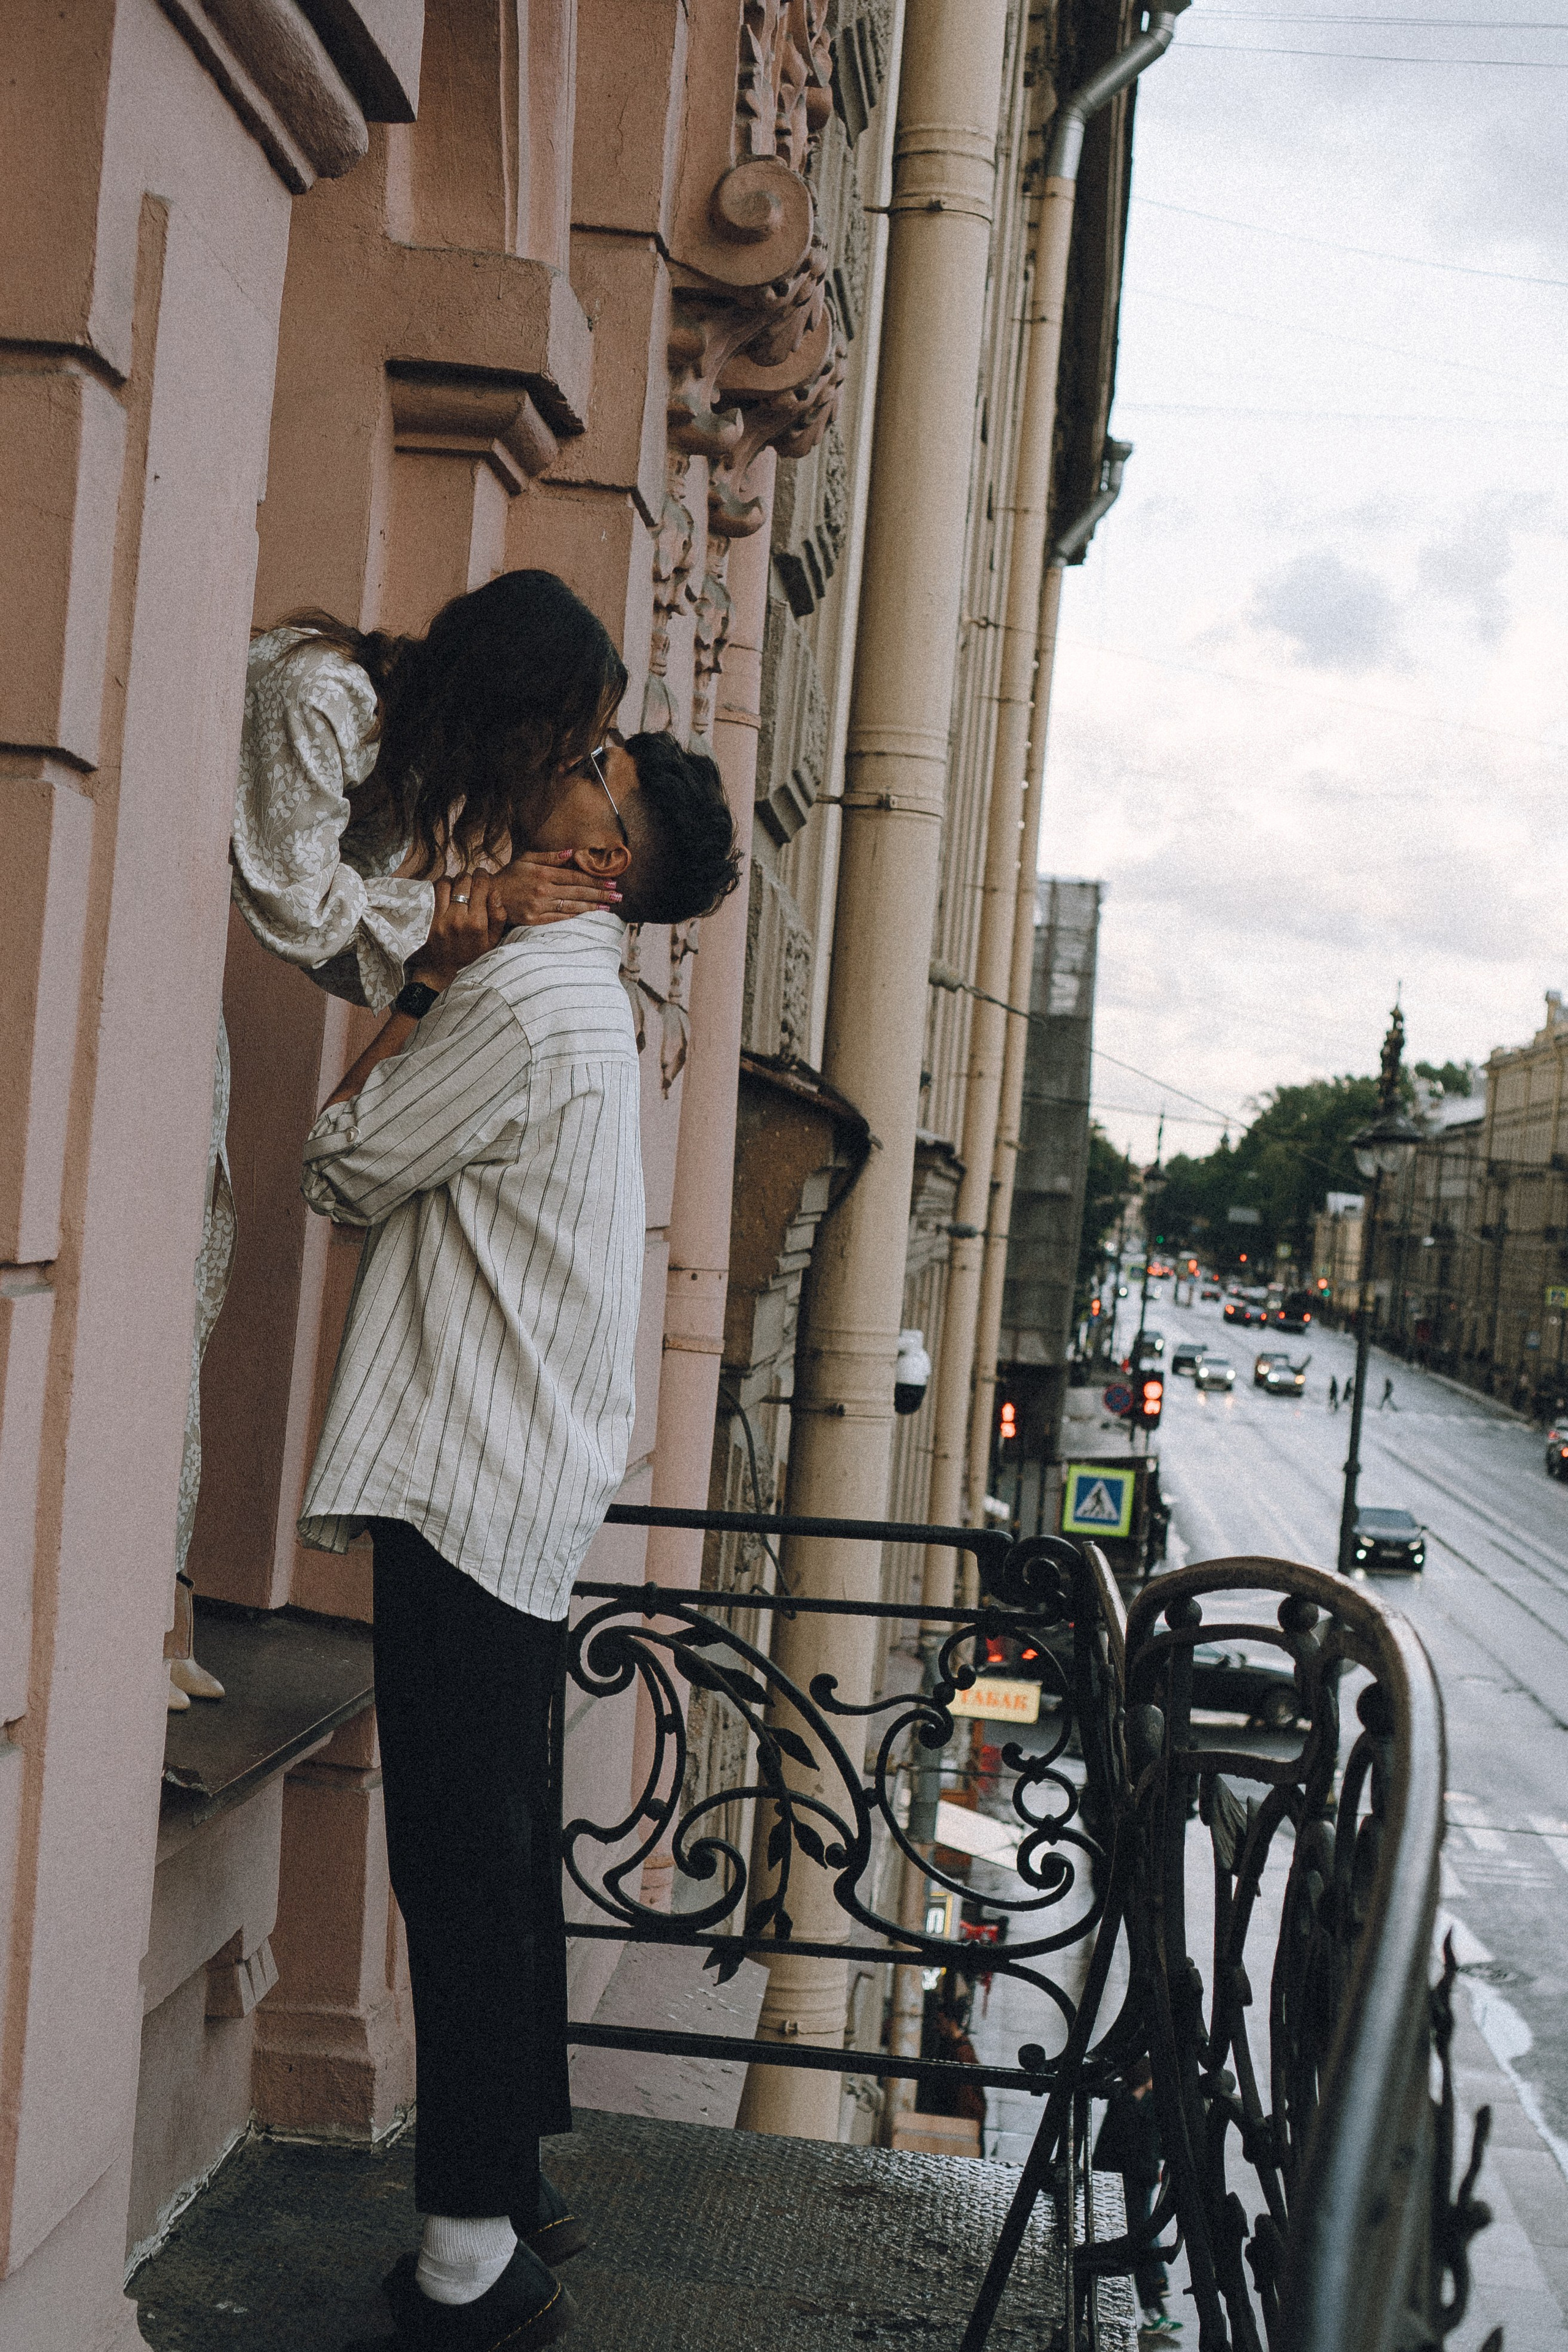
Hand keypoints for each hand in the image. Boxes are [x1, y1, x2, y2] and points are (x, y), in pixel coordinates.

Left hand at [409, 874, 507, 990]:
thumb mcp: (493, 941)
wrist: (443, 970)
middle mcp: (458, 918)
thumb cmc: (472, 955)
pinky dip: (440, 887)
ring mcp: (441, 918)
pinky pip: (433, 892)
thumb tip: (495, 892)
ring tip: (457, 886)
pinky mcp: (429, 918)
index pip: (480, 885)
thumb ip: (498, 917)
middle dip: (468, 876)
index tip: (482, 875)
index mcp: (477, 922)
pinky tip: (445, 892)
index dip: (482, 875)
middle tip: (470, 881)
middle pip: (463, 880)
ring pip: (446, 882)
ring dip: (453, 880)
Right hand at [492, 850, 621, 928]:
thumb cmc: (509, 875)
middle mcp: (543, 890)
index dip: (595, 880)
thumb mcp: (526, 859)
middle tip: (618, 896)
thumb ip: (549, 856)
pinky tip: (587, 916)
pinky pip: (559, 919)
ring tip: (608, 908)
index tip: (611, 881)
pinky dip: (574, 917)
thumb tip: (571, 853)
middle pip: (578, 892)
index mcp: (543, 873)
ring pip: (571, 907)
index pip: (575, 877)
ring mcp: (539, 907)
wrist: (488, 896)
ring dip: (592, 907)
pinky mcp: (534, 920)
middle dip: (600, 894)